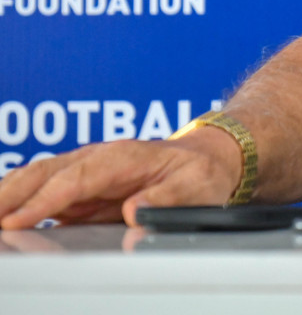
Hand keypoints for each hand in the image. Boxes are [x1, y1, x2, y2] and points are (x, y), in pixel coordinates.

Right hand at [0, 128, 241, 228]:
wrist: (206, 158)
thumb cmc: (200, 172)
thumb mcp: (196, 186)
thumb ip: (165, 197)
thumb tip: (132, 210)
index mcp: (124, 157)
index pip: (77, 178)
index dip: (46, 200)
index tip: (18, 220)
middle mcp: (98, 159)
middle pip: (46, 172)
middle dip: (12, 194)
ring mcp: (87, 171)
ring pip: (38, 178)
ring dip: (9, 195)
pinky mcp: (82, 185)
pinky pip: (44, 190)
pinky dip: (18, 200)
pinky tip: (4, 215)